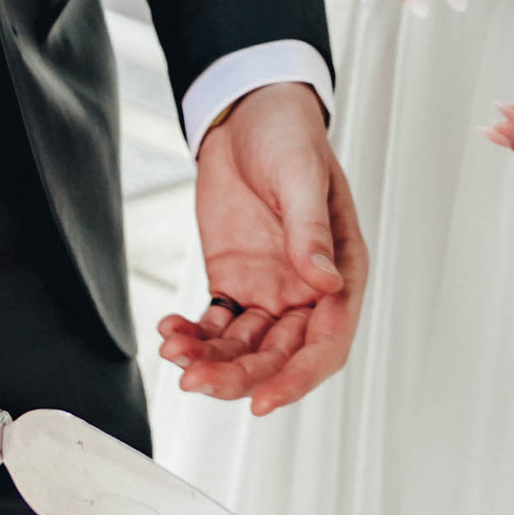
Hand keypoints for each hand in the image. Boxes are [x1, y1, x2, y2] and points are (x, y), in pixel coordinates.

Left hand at [158, 82, 368, 417]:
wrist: (248, 114)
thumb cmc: (290, 136)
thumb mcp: (301, 175)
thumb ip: (311, 230)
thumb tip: (324, 280)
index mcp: (341, 270)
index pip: (327, 340)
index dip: (297, 377)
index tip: (263, 400)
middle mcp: (309, 291)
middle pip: (280, 355)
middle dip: (241, 375)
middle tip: (199, 381)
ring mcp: (271, 290)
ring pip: (245, 348)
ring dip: (212, 360)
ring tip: (177, 355)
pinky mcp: (235, 282)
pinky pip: (217, 325)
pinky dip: (194, 336)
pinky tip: (171, 333)